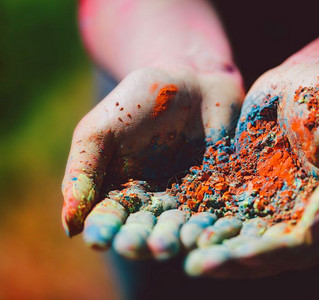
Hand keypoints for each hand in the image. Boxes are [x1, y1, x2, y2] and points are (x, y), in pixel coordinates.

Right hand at [61, 66, 242, 259]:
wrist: (192, 81)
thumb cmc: (139, 101)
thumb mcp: (102, 130)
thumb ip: (83, 172)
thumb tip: (68, 226)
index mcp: (118, 192)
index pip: (108, 218)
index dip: (103, 229)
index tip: (98, 240)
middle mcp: (151, 204)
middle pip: (143, 228)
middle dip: (138, 240)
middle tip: (137, 247)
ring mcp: (185, 200)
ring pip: (177, 226)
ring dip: (172, 237)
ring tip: (168, 246)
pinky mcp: (216, 193)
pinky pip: (212, 211)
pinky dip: (208, 223)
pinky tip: (205, 231)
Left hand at [183, 64, 318, 277]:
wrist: (303, 79)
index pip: (300, 247)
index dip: (269, 255)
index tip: (237, 255)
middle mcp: (302, 217)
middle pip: (268, 254)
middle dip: (234, 261)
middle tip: (196, 266)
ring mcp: (275, 205)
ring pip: (246, 239)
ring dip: (218, 251)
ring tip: (188, 257)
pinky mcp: (251, 190)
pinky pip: (229, 213)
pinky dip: (211, 225)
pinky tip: (187, 230)